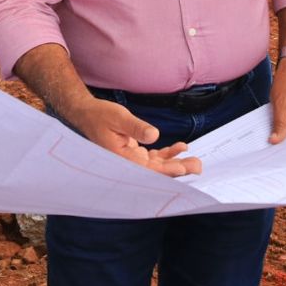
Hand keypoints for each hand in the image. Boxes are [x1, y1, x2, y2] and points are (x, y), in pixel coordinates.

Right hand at [70, 98, 201, 176]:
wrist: (87, 114)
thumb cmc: (100, 115)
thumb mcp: (118, 117)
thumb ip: (136, 127)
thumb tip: (154, 135)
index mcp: (120, 158)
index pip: (146, 169)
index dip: (165, 170)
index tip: (181, 168)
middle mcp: (127, 163)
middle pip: (156, 171)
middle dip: (177, 169)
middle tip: (198, 166)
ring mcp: (131, 159)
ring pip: (158, 165)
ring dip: (176, 163)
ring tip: (195, 161)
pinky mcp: (134, 153)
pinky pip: (154, 157)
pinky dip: (168, 154)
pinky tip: (182, 147)